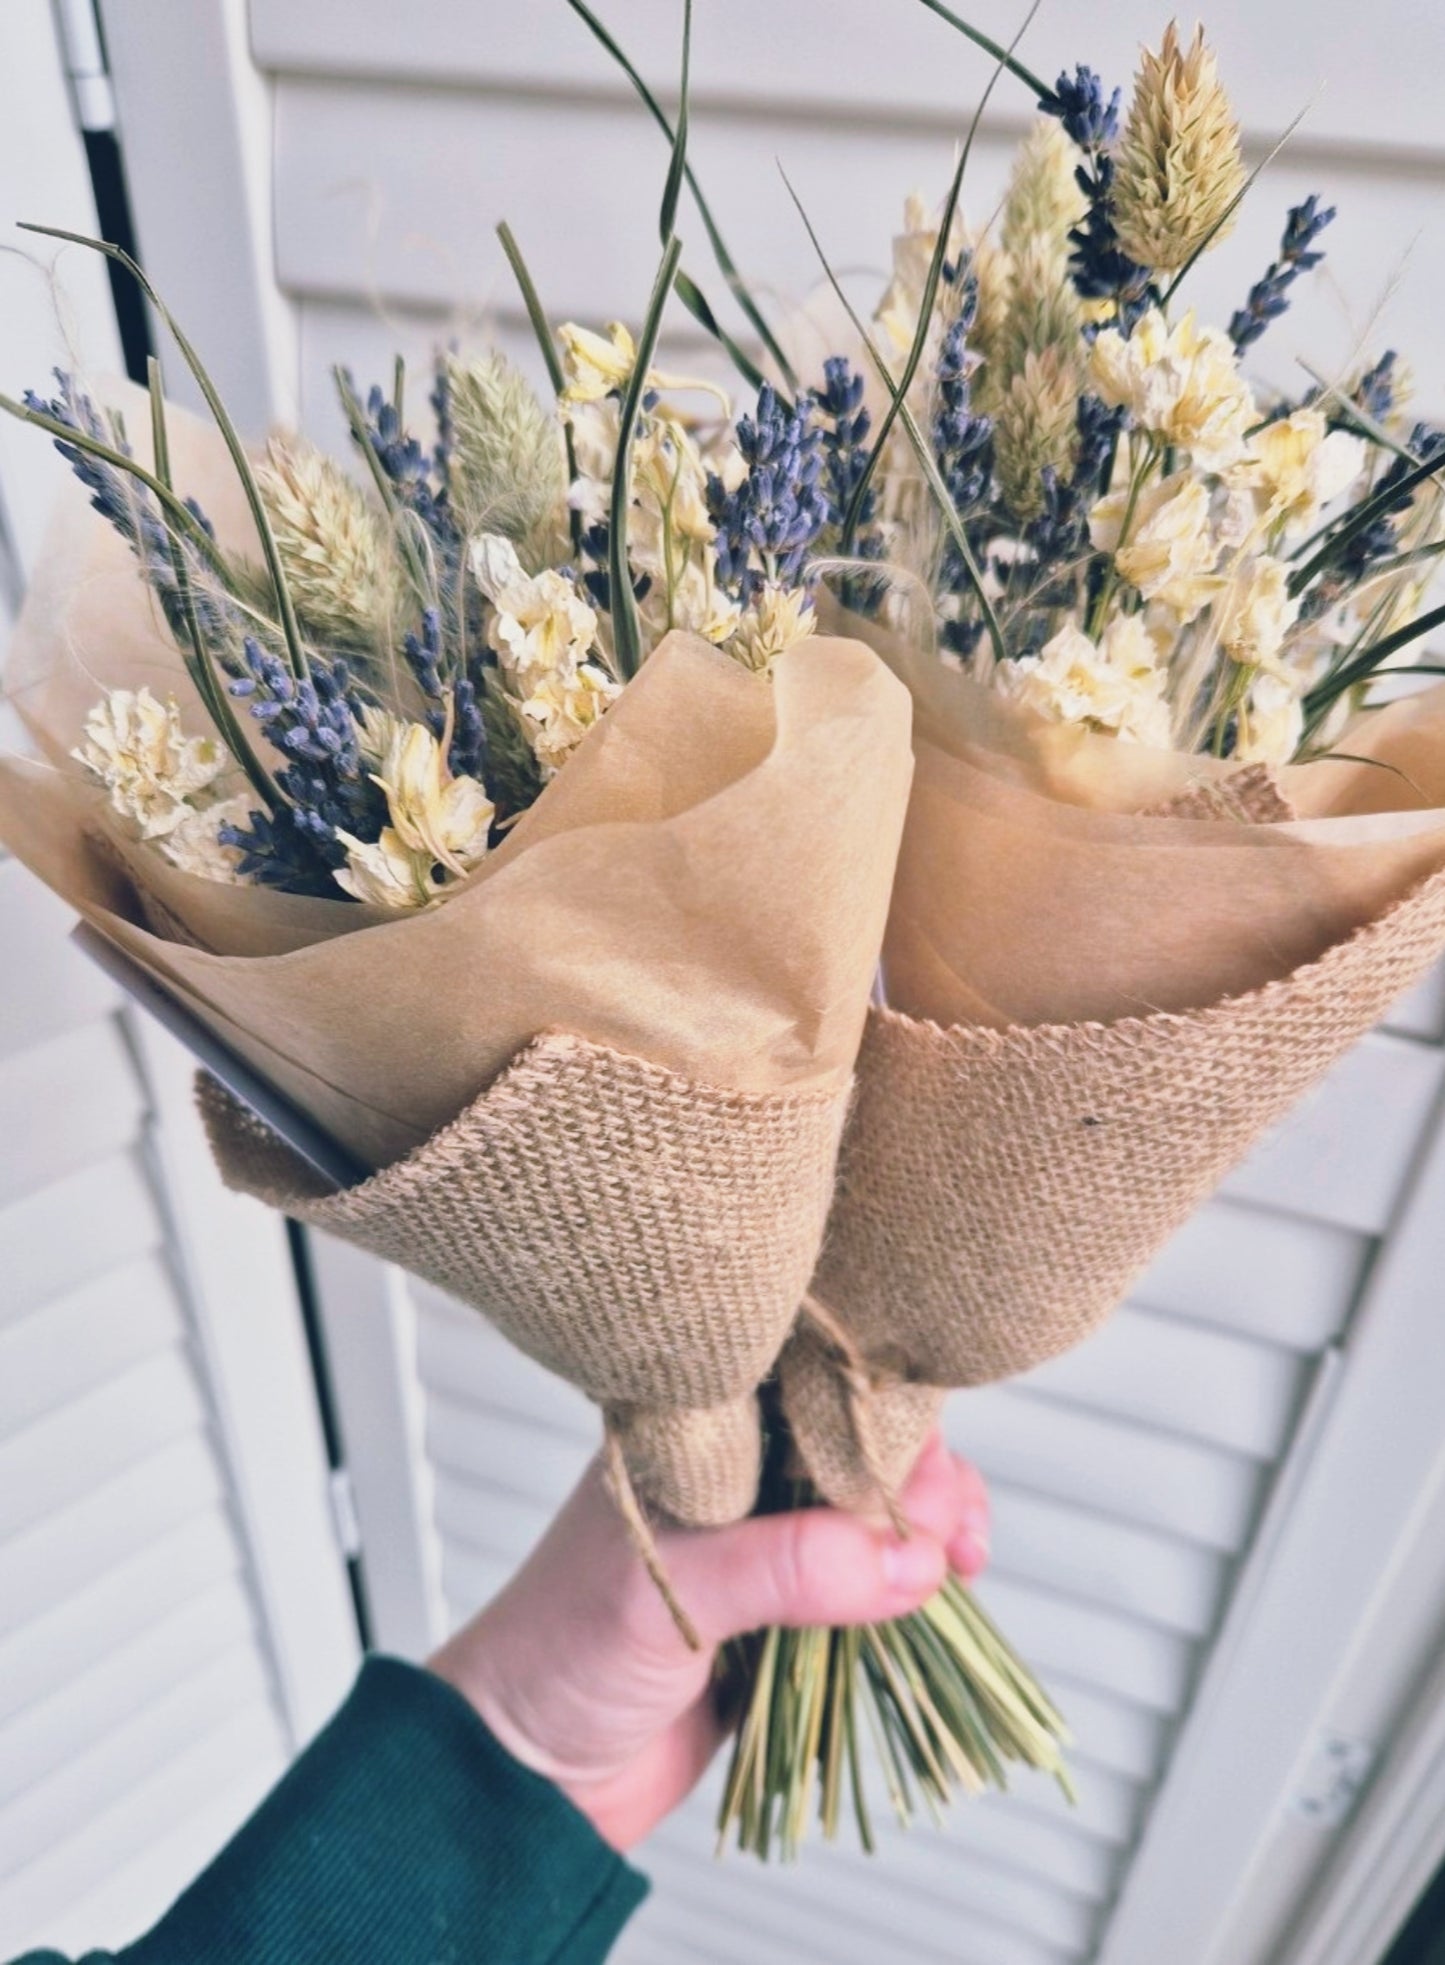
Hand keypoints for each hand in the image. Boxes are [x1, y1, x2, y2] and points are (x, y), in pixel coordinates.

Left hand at [428, 1432, 988, 1850]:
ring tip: (961, 1564)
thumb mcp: (671, 1595)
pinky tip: (946, 1593)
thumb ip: (787, 1568)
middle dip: (918, 1479)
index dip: (877, 1412)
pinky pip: (869, 1580)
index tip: (927, 1470)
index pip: (803, 1385)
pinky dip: (913, 1584)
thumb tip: (907, 1561)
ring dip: (929, 1529)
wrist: (525, 1776)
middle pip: (855, 1444)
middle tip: (948, 1536)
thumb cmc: (561, 1654)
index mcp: (690, 1433)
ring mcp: (762, 1540)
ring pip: (874, 1509)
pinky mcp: (786, 1609)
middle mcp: (733, 1472)